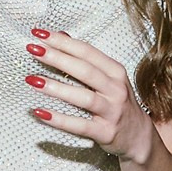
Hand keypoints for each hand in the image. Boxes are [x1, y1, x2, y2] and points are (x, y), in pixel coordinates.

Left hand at [26, 30, 156, 163]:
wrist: (138, 137)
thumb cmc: (118, 103)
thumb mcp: (108, 78)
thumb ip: (86, 58)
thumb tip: (61, 36)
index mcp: (116, 71)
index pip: (87, 51)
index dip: (63, 42)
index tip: (40, 34)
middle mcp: (116, 89)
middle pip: (85, 70)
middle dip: (57, 58)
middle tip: (33, 49)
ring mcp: (112, 111)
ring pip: (83, 97)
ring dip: (56, 88)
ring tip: (32, 80)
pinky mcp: (105, 132)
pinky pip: (80, 125)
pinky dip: (59, 119)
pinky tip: (40, 112)